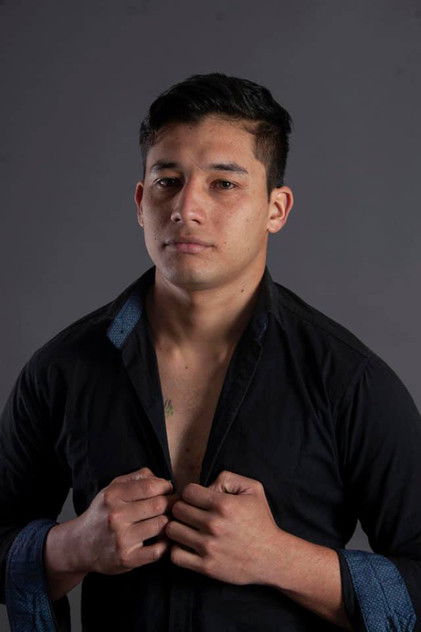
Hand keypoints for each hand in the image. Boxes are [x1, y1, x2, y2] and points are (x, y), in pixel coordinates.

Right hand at [74, 466, 176, 574]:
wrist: (80, 545)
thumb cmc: (102, 513)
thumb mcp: (112, 489)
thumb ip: (137, 478)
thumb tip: (163, 480)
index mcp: (113, 495)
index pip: (151, 486)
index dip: (165, 487)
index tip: (167, 490)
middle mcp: (116, 516)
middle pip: (159, 505)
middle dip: (170, 504)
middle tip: (171, 506)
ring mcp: (121, 539)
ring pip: (161, 525)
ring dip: (168, 523)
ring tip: (165, 521)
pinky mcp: (127, 559)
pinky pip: (158, 551)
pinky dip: (166, 545)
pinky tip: (161, 540)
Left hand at [165, 470, 279, 584]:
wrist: (272, 557)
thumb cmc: (261, 521)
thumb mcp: (253, 489)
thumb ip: (227, 478)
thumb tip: (206, 486)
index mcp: (224, 504)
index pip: (187, 491)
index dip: (190, 493)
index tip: (196, 499)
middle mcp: (214, 525)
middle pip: (177, 509)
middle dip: (182, 508)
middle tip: (190, 514)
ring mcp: (209, 547)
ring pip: (172, 530)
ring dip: (177, 528)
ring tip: (187, 529)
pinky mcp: (206, 567)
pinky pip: (175, 555)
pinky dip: (177, 549)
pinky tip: (187, 546)